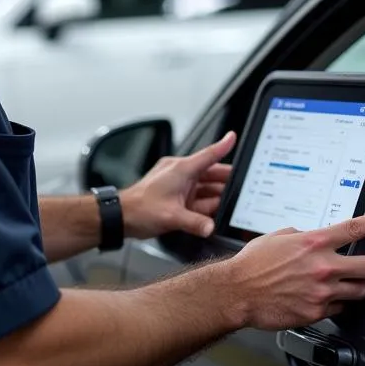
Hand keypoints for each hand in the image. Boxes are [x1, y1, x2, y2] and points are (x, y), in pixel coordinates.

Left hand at [120, 132, 236, 240]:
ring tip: (232, 204)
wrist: (121, 216)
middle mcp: (181, 174)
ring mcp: (179, 186)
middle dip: (227, 181)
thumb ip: (195, 223)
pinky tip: (215, 214)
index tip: (233, 137)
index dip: (223, 146)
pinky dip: (207, 206)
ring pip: (206, 188)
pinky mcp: (176, 198)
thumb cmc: (139, 208)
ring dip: (217, 196)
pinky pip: (198, 199)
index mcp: (180, 170)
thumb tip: (210, 227)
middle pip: (211, 174)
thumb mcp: (171, 216)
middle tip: (244, 187)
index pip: (208, 155)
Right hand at [227, 212, 364, 330]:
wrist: (237, 292)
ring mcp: (322, 291)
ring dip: (356, 287)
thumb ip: (302, 237)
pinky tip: (323, 298)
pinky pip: (340, 308)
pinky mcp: (316, 312)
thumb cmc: (252, 264)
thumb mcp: (278, 237)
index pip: (354, 229)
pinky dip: (336, 304)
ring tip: (344, 285)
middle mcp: (322, 267)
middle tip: (364, 266)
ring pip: (361, 291)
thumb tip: (314, 239)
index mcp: (313, 243)